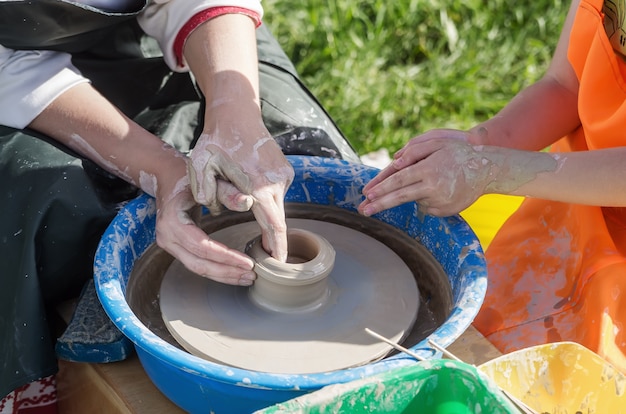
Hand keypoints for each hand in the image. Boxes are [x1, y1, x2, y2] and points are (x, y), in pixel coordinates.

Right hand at [154, 175, 258, 285]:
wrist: (167, 177)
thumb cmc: (187, 176)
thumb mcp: (207, 179)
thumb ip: (226, 191)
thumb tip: (247, 203)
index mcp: (172, 221)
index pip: (203, 247)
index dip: (227, 257)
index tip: (249, 263)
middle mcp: (166, 237)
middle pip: (199, 264)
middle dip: (227, 272)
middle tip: (252, 276)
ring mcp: (168, 244)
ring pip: (198, 268)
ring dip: (224, 274)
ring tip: (247, 277)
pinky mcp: (175, 247)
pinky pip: (197, 263)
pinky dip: (217, 268)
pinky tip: (235, 270)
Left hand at [187, 127, 293, 261]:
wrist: (238, 112)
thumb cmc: (216, 140)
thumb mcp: (201, 165)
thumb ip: (207, 192)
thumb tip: (220, 210)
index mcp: (259, 186)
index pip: (274, 226)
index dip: (276, 247)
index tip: (278, 265)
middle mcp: (278, 182)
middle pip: (278, 220)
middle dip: (274, 240)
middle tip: (268, 257)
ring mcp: (284, 175)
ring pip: (277, 206)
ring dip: (267, 215)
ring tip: (250, 212)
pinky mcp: (285, 169)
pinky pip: (277, 192)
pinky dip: (267, 199)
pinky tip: (251, 188)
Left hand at [359, 129, 492, 216]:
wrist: (487, 171)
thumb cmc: (459, 153)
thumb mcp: (438, 143)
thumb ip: (415, 150)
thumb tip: (395, 162)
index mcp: (429, 169)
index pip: (399, 180)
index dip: (381, 188)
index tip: (367, 194)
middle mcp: (433, 187)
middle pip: (400, 197)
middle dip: (379, 204)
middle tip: (363, 210)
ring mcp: (440, 201)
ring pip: (414, 200)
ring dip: (413, 194)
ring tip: (434, 181)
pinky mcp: (445, 211)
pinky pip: (427, 206)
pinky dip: (426, 198)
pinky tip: (440, 189)